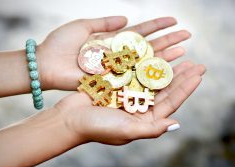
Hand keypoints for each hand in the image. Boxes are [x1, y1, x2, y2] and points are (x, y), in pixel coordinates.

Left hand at [37, 16, 190, 89]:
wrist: (46, 66)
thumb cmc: (60, 44)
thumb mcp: (83, 26)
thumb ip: (105, 22)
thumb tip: (126, 18)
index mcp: (113, 40)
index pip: (141, 31)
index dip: (158, 26)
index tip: (174, 20)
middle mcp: (120, 55)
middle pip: (149, 46)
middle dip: (169, 40)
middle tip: (188, 36)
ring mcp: (119, 69)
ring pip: (147, 62)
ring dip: (166, 56)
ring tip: (185, 52)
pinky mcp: (114, 81)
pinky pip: (136, 77)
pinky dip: (151, 74)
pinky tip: (167, 70)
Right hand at [54, 61, 204, 144]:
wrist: (69, 119)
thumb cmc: (97, 128)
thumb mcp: (126, 131)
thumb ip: (151, 129)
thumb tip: (176, 124)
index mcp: (144, 120)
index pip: (171, 102)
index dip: (186, 88)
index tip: (199, 74)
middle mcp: (140, 108)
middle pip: (166, 89)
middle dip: (182, 77)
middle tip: (197, 64)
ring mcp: (130, 95)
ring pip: (153, 79)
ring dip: (167, 68)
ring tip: (182, 56)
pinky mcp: (118, 85)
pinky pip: (136, 72)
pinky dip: (147, 63)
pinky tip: (157, 54)